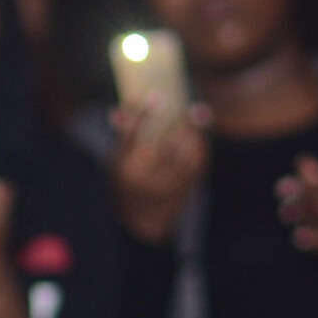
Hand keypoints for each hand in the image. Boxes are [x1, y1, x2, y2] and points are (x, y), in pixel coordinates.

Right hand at [110, 100, 208, 241]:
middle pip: (165, 147)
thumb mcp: (117, 164)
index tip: (156, 95)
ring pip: (185, 158)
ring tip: (198, 119)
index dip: (142, 115)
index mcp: (124, 167)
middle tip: (192, 109)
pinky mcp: (180, 191)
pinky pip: (195, 168)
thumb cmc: (128, 185)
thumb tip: (116, 111)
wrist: (141, 222)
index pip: (131, 136)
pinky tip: (201, 139)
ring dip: (196, 137)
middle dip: (182, 126)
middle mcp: (143, 177)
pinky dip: (201, 150)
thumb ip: (122, 138)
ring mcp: (163, 186)